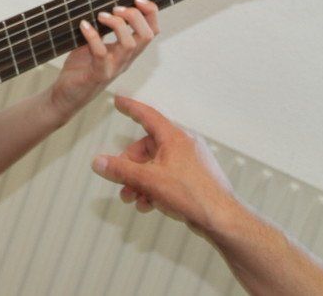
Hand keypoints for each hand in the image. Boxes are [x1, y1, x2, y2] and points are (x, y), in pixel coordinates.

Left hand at [49, 0, 158, 121]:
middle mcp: (125, 59)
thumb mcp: (94, 43)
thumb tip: (101, 3)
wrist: (65, 95)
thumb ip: (102, 28)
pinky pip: (101, 54)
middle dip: (134, 16)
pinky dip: (93, 36)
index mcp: (128, 51)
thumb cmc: (80, 68)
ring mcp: (113, 68)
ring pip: (129, 44)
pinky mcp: (98, 74)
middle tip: (115, 8)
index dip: (150, 12)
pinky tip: (83, 26)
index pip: (152, 30)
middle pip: (146, 35)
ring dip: (116, 24)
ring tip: (100, 15)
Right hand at [91, 96, 234, 232]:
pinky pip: (167, 176)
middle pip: (147, 147)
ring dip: (140, 181)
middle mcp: (184, 146)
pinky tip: (148, 204)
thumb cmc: (194, 195)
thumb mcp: (149, 180)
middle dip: (130, 165)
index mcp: (175, 138)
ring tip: (133, 198)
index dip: (131, 108)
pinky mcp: (194, 178)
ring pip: (156, 165)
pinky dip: (154, 187)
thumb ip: (121, 169)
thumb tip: (98, 162)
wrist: (223, 220)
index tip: (119, 101)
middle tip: (120, 180)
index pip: (148, 115)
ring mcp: (190, 162)